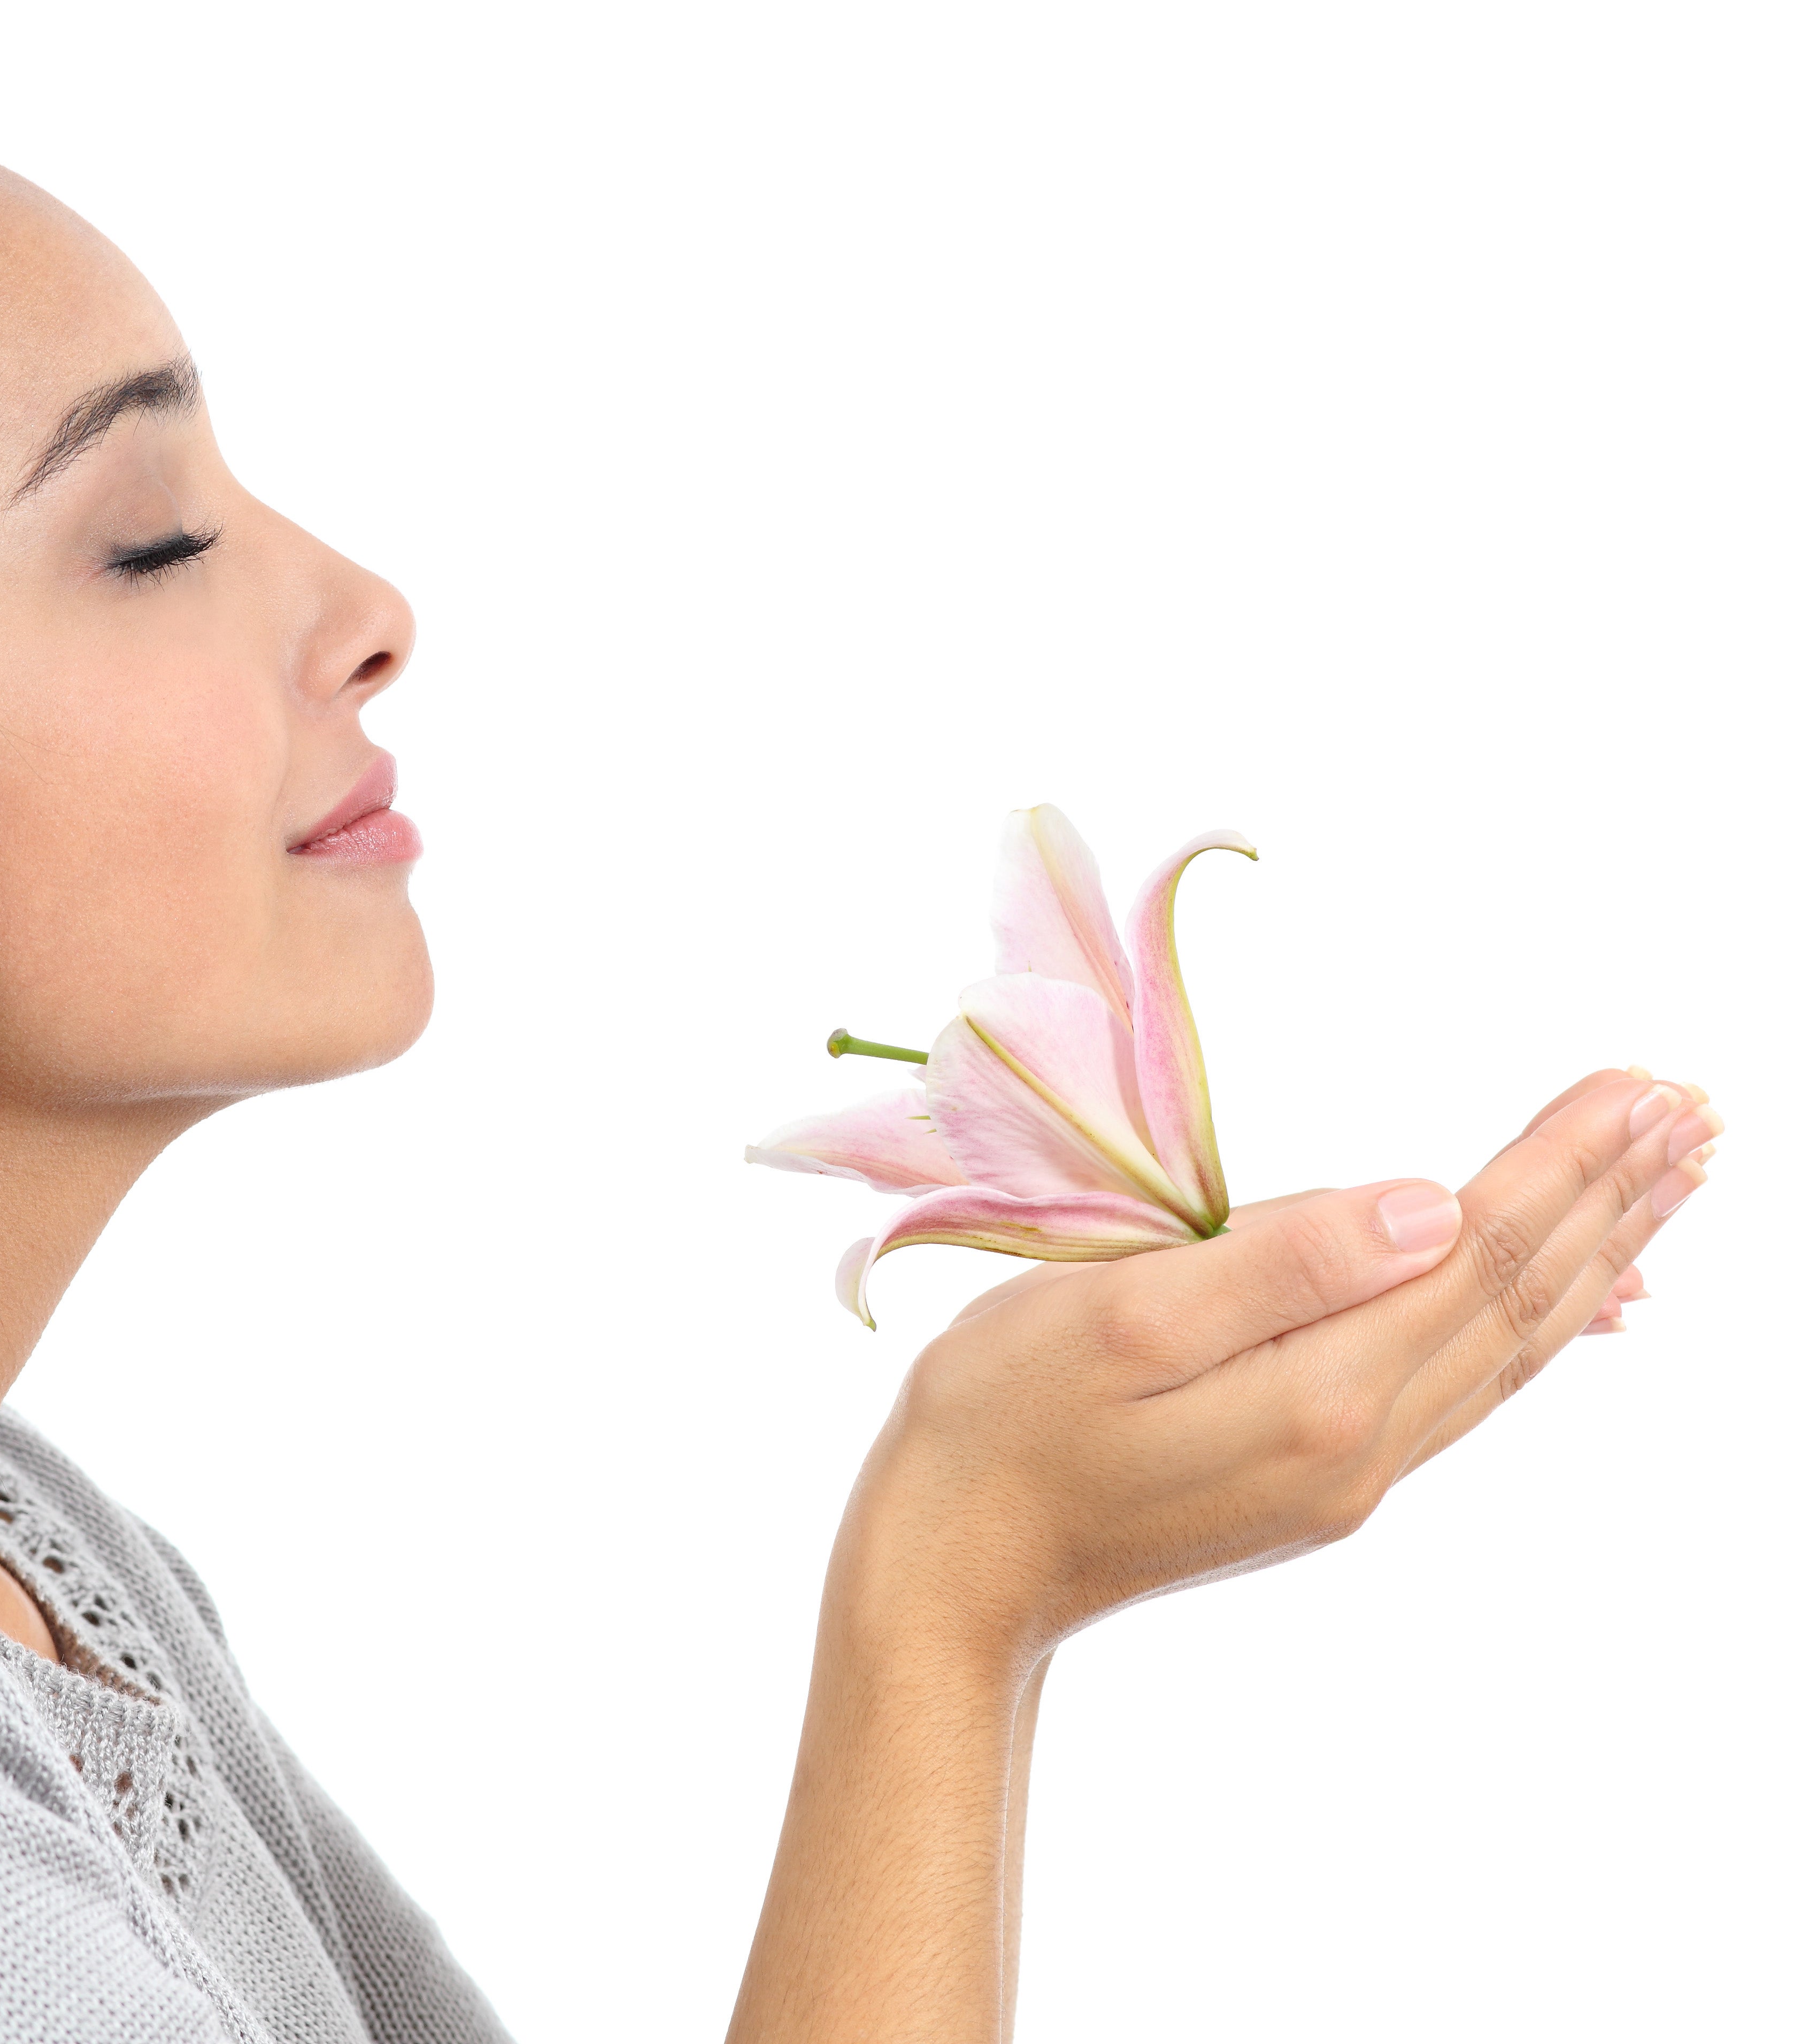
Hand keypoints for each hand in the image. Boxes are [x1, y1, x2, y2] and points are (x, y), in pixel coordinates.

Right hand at [730, 1068, 1719, 2043]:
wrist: (954, 1570)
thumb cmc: (1000, 1422)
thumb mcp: (1117, 1316)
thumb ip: (1278, 1260)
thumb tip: (1430, 1206)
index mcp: (1314, 1393)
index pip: (1474, 1252)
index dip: (1561, 1161)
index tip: (1641, 1083)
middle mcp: (1360, 1447)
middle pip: (1519, 1302)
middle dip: (1612, 1198)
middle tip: (1698, 1111)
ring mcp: (1348, 1475)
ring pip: (1509, 1350)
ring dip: (1597, 1257)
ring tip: (1667, 1180)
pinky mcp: (1319, 1483)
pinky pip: (1467, 1392)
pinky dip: (1539, 1330)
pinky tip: (1584, 1305)